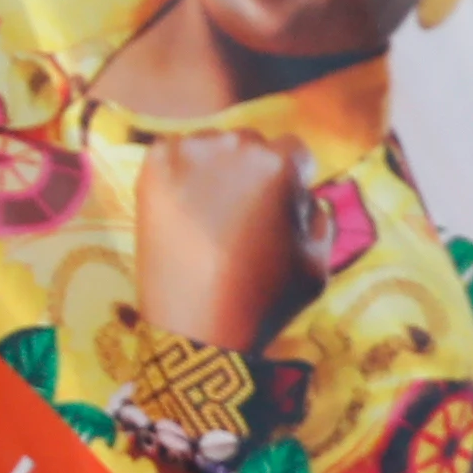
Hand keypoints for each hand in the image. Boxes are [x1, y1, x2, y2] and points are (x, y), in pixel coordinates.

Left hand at [130, 128, 315, 357]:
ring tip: (208, 216)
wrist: (196, 329)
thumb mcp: (318, 263)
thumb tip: (307, 195)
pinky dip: (178, 174)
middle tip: (240, 216)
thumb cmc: (265, 300)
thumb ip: (319, 216)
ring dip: (214, 169)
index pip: (294, 151)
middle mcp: (236, 145)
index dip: (289, 183)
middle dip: (251, 171)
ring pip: (211, 146)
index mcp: (282, 162)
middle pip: (251, 144)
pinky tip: (181, 211)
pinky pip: (173, 154)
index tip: (275, 210)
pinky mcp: (152, 166)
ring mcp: (190, 152)